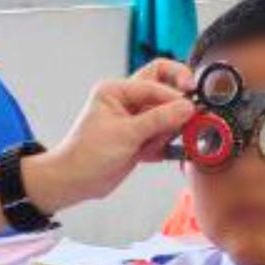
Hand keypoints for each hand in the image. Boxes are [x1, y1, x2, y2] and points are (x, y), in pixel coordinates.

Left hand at [23, 60, 195, 213]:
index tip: (189, 110)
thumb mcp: (125, 134)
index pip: (155, 82)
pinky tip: (152, 155)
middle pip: (163, 87)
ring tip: (152, 146)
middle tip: (190, 114)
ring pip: (167, 114)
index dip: (173, 96)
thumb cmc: (87, 154)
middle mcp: (127, 100)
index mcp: (117, 90)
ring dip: (167, 130)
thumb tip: (186, 106)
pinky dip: (163, 145)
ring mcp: (135, 119)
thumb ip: (158, 119)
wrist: (75, 182)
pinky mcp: (140, 137)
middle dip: (176, 102)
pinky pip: (163, 134)